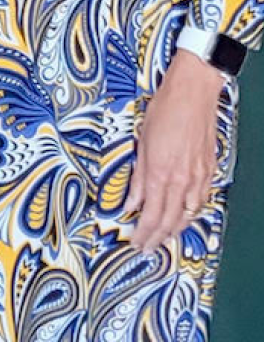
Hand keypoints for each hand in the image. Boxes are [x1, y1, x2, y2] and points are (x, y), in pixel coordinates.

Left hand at [125, 51, 225, 250]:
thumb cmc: (164, 112)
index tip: (136, 243)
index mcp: (161, 174)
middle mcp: (181, 179)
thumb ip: (138, 178)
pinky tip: (185, 216)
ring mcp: (198, 176)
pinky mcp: (209, 169)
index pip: (151, 216)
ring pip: (188, 214)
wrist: (193, 93)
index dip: (143, 234)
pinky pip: (200, 200)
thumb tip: (131, 203)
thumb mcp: (141, 144)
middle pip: (169, 220)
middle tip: (147, 248)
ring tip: (163, 239)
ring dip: (175, 229)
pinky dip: (191, 213)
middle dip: (157, 238)